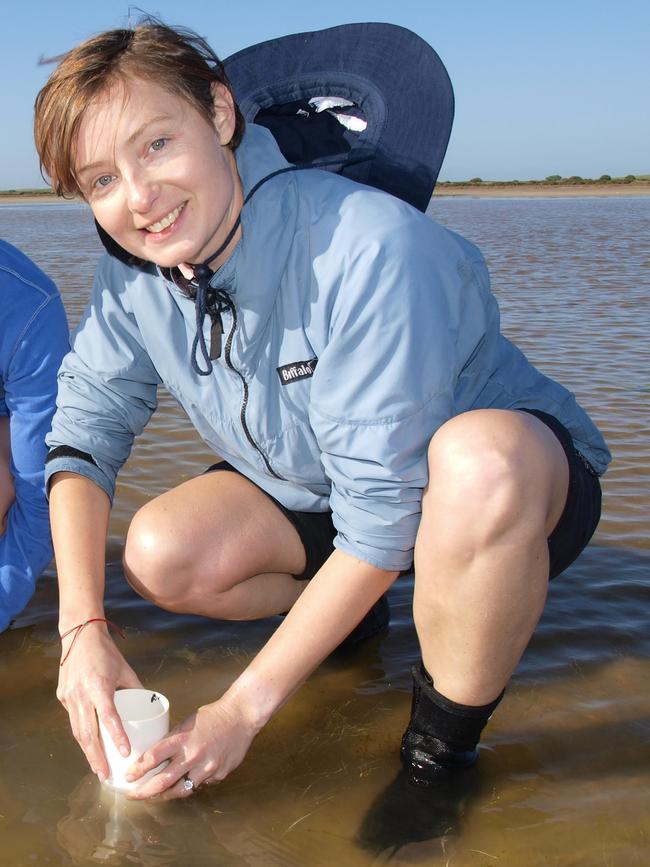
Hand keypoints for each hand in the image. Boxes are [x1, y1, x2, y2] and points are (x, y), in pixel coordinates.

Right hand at [57, 623, 141, 781]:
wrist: (80, 634)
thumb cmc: (106, 652)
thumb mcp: (126, 669)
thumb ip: (137, 689)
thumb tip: (150, 707)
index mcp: (99, 686)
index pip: (109, 717)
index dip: (117, 736)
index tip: (125, 753)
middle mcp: (81, 693)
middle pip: (87, 733)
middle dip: (96, 757)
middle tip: (105, 775)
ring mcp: (69, 696)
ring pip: (77, 731)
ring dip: (87, 751)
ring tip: (97, 768)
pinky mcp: (62, 696)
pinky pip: (73, 719)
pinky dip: (81, 734)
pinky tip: (89, 746)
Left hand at [125, 698, 257, 799]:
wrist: (242, 716)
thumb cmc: (214, 715)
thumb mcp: (188, 722)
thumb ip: (173, 740)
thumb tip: (157, 756)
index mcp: (183, 739)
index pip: (153, 757)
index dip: (137, 770)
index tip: (127, 777)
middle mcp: (193, 755)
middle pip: (163, 782)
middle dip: (144, 792)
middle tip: (132, 795)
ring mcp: (207, 768)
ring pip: (182, 790)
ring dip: (166, 794)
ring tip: (155, 796)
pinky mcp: (219, 775)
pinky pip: (201, 784)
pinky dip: (193, 782)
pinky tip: (190, 778)